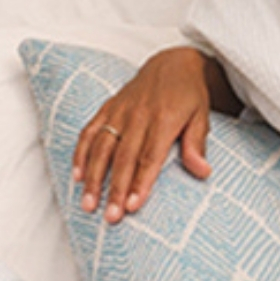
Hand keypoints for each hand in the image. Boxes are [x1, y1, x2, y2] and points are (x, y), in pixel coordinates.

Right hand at [72, 47, 226, 223]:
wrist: (172, 64)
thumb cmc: (188, 95)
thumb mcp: (202, 116)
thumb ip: (197, 144)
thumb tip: (203, 172)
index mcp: (163, 119)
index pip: (150, 157)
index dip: (140, 182)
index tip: (132, 206)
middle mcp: (138, 115)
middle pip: (123, 157)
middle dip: (115, 188)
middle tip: (110, 216)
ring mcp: (119, 111)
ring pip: (101, 147)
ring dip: (92, 177)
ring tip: (88, 204)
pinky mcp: (107, 108)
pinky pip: (89, 132)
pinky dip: (80, 153)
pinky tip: (76, 176)